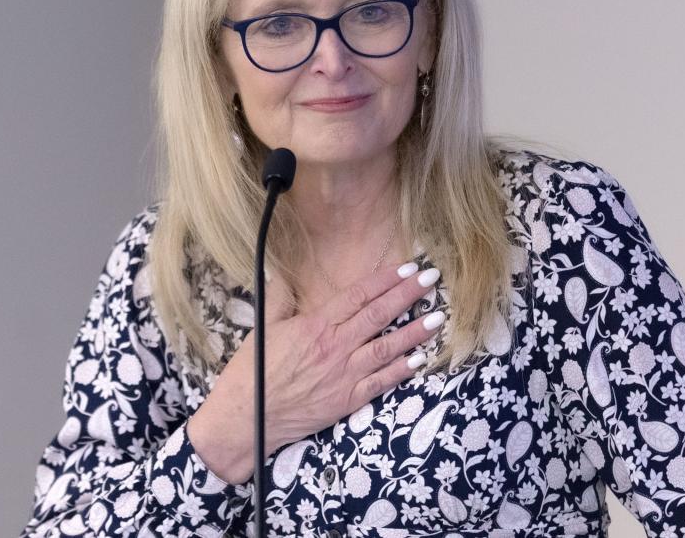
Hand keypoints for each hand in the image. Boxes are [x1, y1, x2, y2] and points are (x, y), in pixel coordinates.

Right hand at [186, 261, 444, 482]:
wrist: (246, 418)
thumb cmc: (252, 371)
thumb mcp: (263, 326)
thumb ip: (280, 298)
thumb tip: (285, 274)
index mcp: (315, 325)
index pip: (358, 296)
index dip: (384, 280)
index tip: (406, 267)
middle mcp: (335, 347)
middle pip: (378, 316)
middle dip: (407, 296)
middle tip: (431, 280)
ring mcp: (344, 375)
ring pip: (387, 348)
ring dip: (415, 332)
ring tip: (438, 317)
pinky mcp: (347, 400)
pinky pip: (381, 382)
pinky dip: (402, 370)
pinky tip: (420, 358)